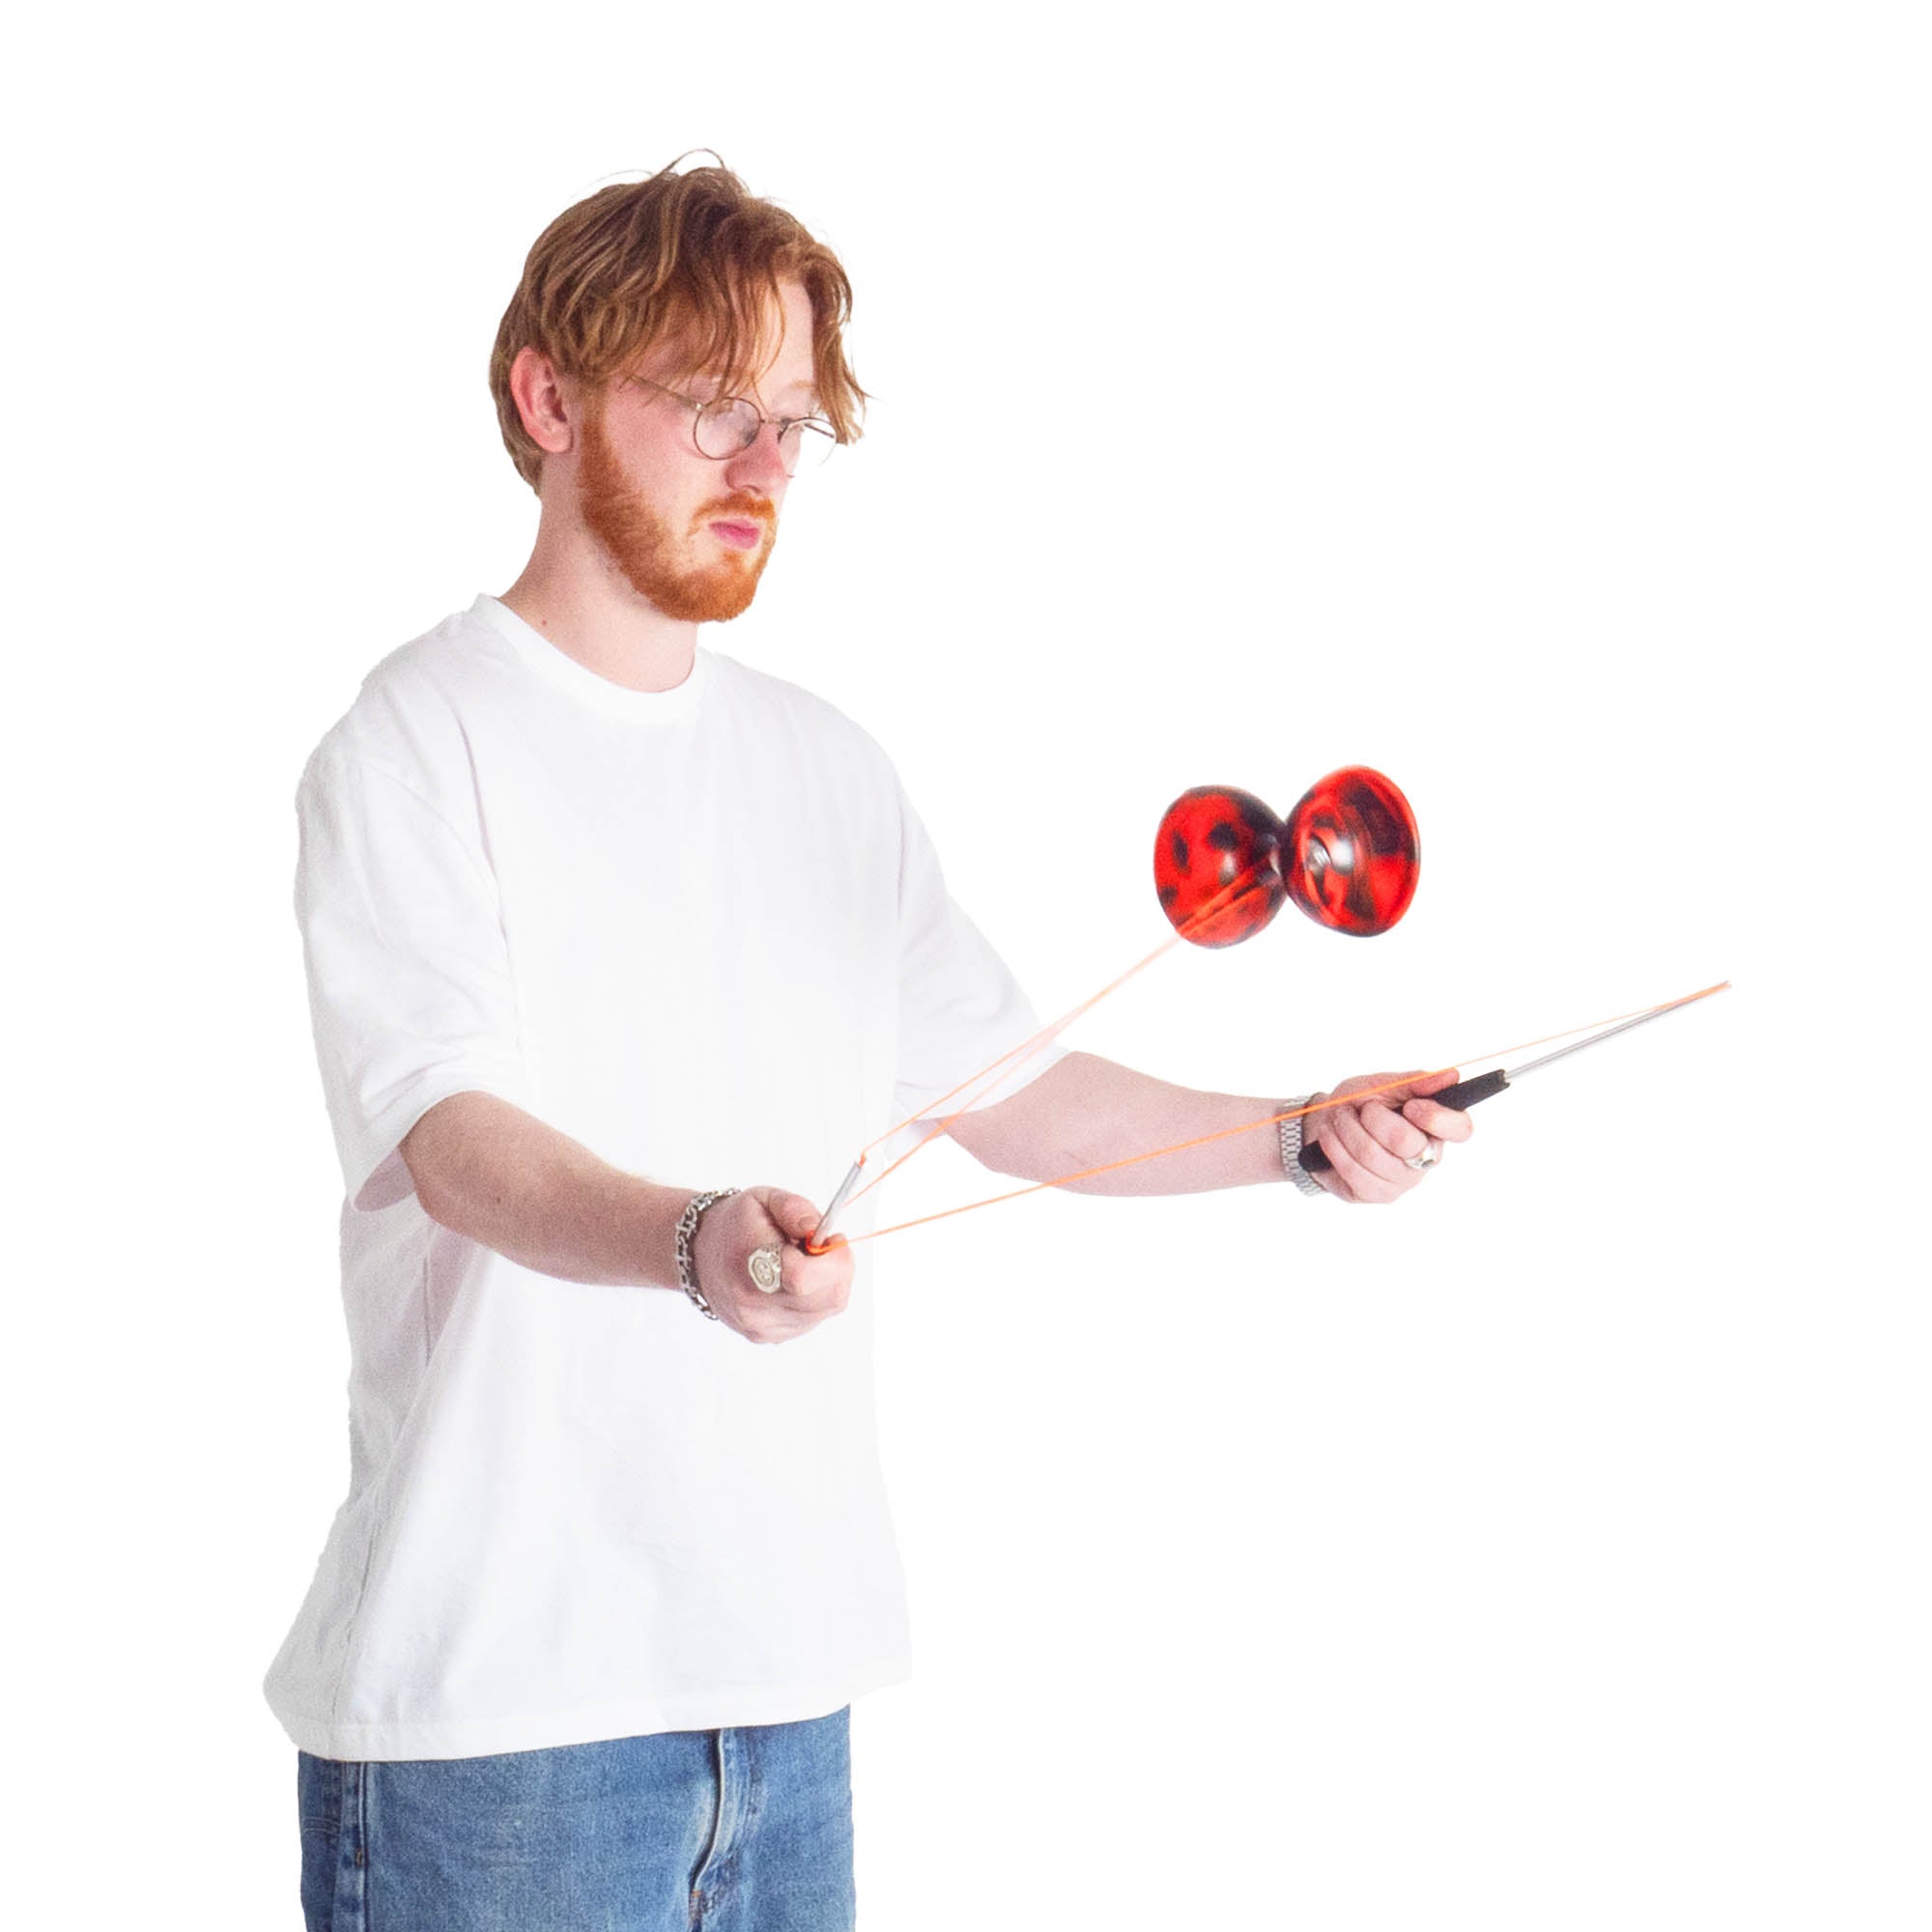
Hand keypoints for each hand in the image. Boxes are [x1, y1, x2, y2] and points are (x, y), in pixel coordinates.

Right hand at [690, 1186, 853, 1342]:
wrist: (701, 1255)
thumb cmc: (736, 1224)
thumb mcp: (764, 1199)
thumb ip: (796, 1209)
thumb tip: (819, 1231)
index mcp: (749, 1263)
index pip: (803, 1277)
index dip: (831, 1257)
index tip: (831, 1237)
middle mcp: (752, 1304)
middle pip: (826, 1298)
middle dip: (838, 1269)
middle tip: (824, 1247)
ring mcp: (760, 1325)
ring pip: (826, 1310)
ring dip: (828, 1284)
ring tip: (804, 1263)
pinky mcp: (767, 1337)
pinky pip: (812, 1319)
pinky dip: (815, 1299)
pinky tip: (795, 1282)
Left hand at [1304, 1068, 1474, 1203]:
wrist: (1325, 1126)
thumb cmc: (1361, 1104)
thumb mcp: (1385, 1085)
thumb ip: (1416, 1082)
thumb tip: (1451, 1076)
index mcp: (1435, 1127)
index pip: (1461, 1129)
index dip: (1437, 1118)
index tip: (1411, 1106)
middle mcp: (1425, 1157)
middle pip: (1406, 1142)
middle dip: (1373, 1117)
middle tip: (1362, 1108)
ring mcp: (1402, 1180)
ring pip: (1371, 1154)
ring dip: (1347, 1128)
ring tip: (1339, 1117)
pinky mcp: (1377, 1194)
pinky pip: (1353, 1170)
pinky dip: (1335, 1146)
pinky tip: (1331, 1136)